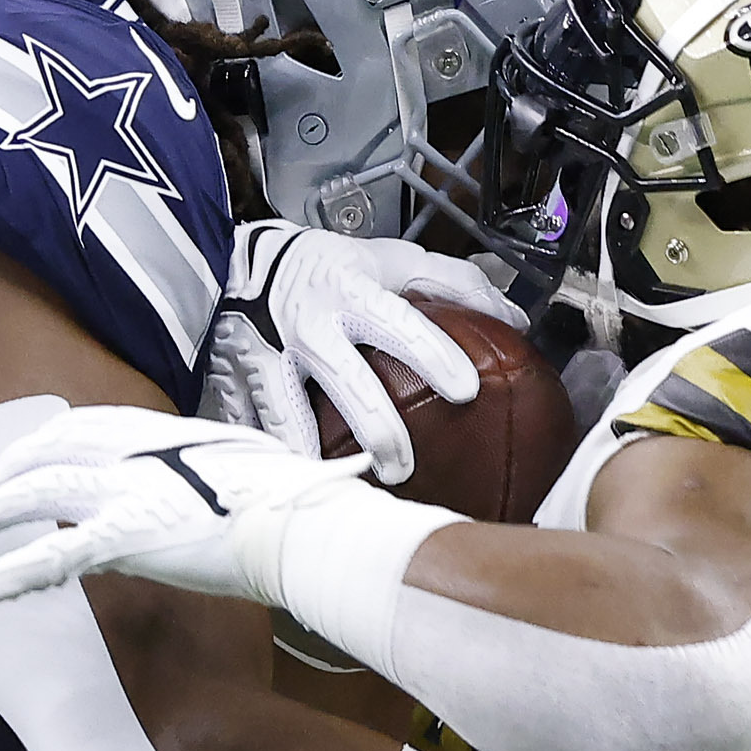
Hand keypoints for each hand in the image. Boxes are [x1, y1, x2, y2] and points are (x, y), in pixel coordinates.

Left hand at [0, 405, 394, 607]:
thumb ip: (199, 469)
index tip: (36, 448)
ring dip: (5, 507)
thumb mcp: (235, 462)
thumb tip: (194, 485)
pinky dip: (18, 570)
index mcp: (162, 433)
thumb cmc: (286, 497)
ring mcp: (127, 493)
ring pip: (42, 492)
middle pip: (54, 448)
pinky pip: (57, 554)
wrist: (300, 522)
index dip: (54, 436)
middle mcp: (136, 454)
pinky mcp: (126, 538)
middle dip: (17, 467)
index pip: (90, 424)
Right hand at [201, 221, 512, 482]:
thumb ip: (451, 283)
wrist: (238, 262)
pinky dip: (270, 456)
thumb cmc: (327, 268)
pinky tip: (289, 486)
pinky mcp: (237, 381)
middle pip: (347, 381)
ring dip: (316, 454)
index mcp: (352, 291)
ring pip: (290, 413)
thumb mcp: (388, 259)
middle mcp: (311, 325)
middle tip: (404, 468)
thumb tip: (513, 317)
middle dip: (378, 428)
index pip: (400, 324)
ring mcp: (269, 355)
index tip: (466, 389)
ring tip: (345, 491)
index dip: (433, 355)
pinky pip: (253, 425)